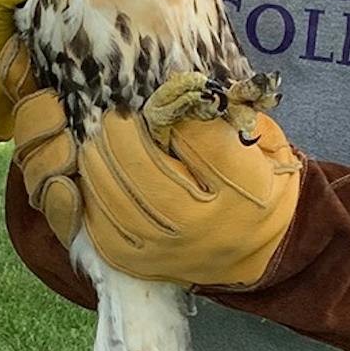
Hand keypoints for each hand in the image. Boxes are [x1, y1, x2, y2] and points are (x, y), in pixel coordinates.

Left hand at [1, 44, 303, 287]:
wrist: (258, 248)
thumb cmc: (254, 179)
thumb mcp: (258, 141)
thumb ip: (224, 116)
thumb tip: (174, 85)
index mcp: (245, 188)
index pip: (201, 143)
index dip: (172, 113)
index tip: (159, 96)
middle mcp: (208, 226)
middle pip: (149, 176)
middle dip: (122, 138)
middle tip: (112, 117)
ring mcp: (171, 250)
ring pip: (119, 203)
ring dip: (98, 165)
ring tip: (95, 142)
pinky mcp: (143, 264)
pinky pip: (103, 230)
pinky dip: (90, 198)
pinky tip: (92, 176)